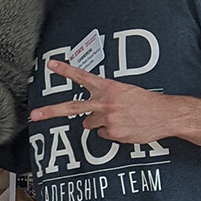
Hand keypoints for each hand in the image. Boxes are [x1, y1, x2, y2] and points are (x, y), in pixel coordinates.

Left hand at [30, 60, 175, 143]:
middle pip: (72, 107)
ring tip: (120, 117)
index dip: (66, 70)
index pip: (83, 77)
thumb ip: (103, 99)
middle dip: (51, 111)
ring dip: (99, 122)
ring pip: (90, 123)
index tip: (50, 65)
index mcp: (109, 87)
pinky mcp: (114, 132)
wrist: (166, 114)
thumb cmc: (145, 102)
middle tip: (34, 115)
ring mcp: (108, 118)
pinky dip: (112, 132)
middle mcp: (105, 102)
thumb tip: (86, 120)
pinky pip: (103, 134)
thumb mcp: (124, 92)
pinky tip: (125, 126)